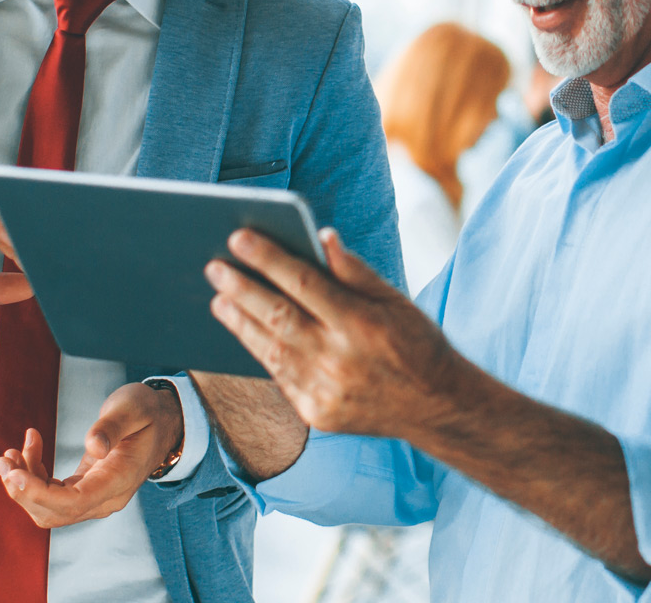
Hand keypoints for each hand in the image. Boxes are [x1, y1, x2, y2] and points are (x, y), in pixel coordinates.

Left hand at [0, 381, 184, 527]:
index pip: (73, 502)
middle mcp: (107, 498)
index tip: (14, 474)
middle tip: (4, 459)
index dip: (39, 493)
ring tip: (11, 453)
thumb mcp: (132, 409)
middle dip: (22, 491)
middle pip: (54, 513)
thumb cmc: (148, 412)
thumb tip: (94, 447)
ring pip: (48, 508)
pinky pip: (51, 494)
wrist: (163, 421)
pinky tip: (30, 447)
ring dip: (23, 485)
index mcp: (119, 481)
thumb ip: (112, 427)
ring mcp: (95, 498)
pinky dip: (33, 476)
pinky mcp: (85, 491)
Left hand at [206, 228, 466, 439]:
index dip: (268, 258)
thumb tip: (322, 236)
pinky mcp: (317, 414)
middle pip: (277, 315)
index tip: (238, 237)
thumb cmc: (417, 344)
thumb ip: (356, 271)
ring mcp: (325, 391)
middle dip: (240, 287)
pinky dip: (259, 352)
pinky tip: (245, 332)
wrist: (436, 408)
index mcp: (362, 324)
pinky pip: (279, 377)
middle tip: (214, 267)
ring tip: (219, 298)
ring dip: (239, 321)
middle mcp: (339, 359)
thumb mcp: (397, 302)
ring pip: (269, 349)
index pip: (303, 282)